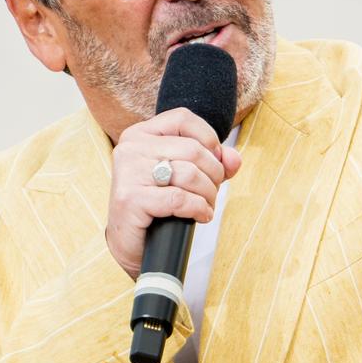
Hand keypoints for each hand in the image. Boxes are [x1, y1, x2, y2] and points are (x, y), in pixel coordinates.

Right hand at [106, 109, 242, 278]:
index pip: (184, 118)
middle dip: (214, 175)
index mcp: (140, 134)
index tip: (215, 163)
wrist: (132, 244)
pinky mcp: (130, 199)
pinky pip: (180, 198)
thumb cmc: (160, 206)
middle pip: (193, 149)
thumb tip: (233, 158)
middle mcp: (130, 148)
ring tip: (205, 206)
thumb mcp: (188, 178)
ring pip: (190, 173)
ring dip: (208, 194)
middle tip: (211, 193)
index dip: (209, 140)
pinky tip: (200, 216)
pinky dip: (199, 208)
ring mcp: (128, 172)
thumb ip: (214, 162)